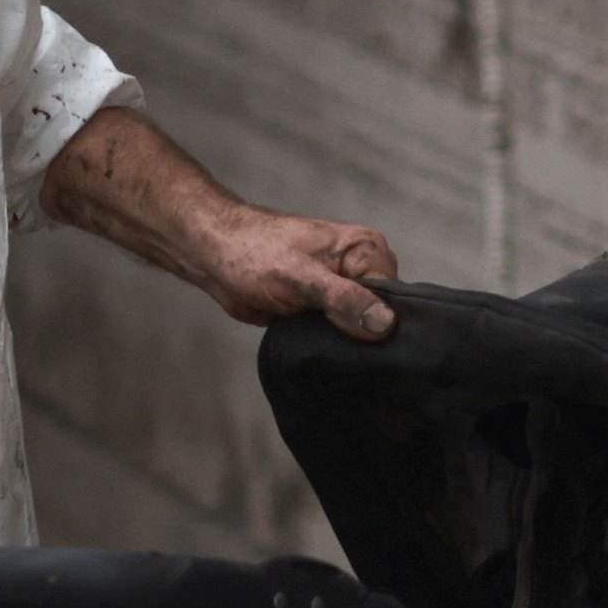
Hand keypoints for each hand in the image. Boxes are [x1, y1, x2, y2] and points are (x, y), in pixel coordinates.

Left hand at [201, 206, 401, 340]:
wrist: (214, 256)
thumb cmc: (253, 253)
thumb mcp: (301, 277)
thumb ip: (343, 300)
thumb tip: (384, 324)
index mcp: (366, 249)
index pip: (394, 297)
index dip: (381, 324)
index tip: (364, 345)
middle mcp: (360, 269)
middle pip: (381, 315)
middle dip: (365, 336)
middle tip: (342, 352)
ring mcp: (342, 291)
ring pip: (360, 328)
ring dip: (346, 344)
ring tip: (330, 354)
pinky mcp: (323, 310)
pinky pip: (338, 335)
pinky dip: (331, 346)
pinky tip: (324, 357)